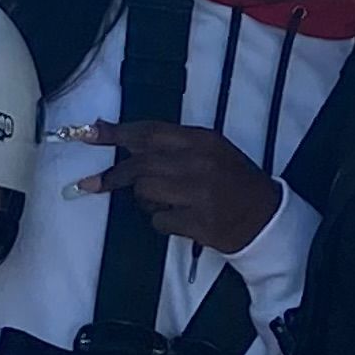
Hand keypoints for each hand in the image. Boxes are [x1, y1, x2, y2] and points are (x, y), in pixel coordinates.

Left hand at [62, 120, 281, 255]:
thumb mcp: (210, 151)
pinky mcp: (197, 222)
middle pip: (140, 164)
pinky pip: (158, 221)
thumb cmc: (233, 181)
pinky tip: (180, 219)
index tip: (88, 133)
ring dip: (145, 200)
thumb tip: (128, 140)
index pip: (150, 132)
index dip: (115, 133)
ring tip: (165, 202)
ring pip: (144, 192)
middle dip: (113, 176)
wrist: (265, 216)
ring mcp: (199, 193)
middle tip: (94, 184)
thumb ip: (172, 144)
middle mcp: (199, 163)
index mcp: (202, 140)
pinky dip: (162, 222)